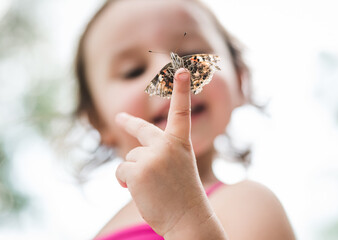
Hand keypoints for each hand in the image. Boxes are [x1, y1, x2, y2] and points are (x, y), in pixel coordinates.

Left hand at [115, 68, 208, 235]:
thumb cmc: (184, 196)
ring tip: (153, 187)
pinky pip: (121, 171)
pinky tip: (142, 190)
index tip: (182, 70)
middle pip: (141, 130)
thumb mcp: (176, 168)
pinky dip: (125, 182)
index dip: (182, 90)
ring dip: (134, 173)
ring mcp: (152, 157)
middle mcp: (167, 145)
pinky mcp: (137, 170)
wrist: (187, 219)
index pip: (181, 112)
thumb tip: (124, 162)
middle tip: (119, 118)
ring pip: (130, 158)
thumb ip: (155, 156)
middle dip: (129, 123)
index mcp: (181, 143)